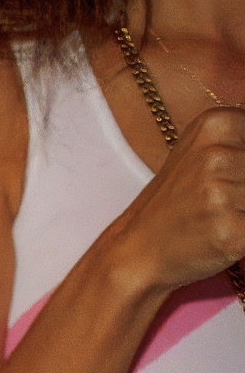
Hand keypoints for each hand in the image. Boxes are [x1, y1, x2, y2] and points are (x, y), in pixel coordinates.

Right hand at [109, 104, 244, 296]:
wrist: (137, 249)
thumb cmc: (182, 202)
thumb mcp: (209, 153)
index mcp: (216, 123)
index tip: (234, 179)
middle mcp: (215, 153)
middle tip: (225, 199)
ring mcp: (220, 193)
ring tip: (228, 215)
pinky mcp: (230, 231)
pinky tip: (231, 233)